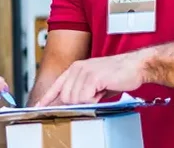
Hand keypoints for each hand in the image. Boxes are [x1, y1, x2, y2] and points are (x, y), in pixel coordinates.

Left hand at [34, 51, 148, 106]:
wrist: (134, 66)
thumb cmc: (117, 75)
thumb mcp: (94, 82)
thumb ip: (80, 89)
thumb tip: (69, 103)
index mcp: (75, 68)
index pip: (56, 85)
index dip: (47, 98)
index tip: (39, 107)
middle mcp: (77, 68)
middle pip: (64, 96)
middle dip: (76, 103)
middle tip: (92, 98)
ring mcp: (84, 72)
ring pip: (74, 98)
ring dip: (87, 101)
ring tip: (99, 92)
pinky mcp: (93, 77)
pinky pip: (85, 98)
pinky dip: (94, 100)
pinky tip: (102, 92)